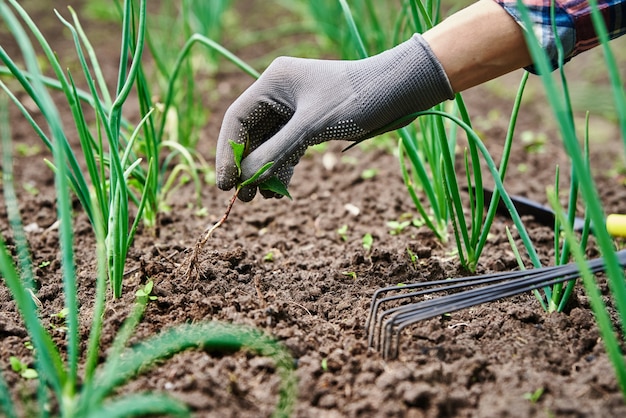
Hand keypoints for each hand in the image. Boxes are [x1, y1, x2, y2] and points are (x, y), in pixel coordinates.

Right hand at [216, 33, 453, 200]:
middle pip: (250, 134)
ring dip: (262, 170)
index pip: (236, 119)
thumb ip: (276, 152)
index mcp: (273, 82)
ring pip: (268, 144)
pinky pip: (287, 148)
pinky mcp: (310, 123)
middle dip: (245, 165)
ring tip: (257, 199)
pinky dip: (282, 168)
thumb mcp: (311, 127)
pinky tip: (277, 189)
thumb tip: (244, 179)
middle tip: (240, 197)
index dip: (227, 152)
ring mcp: (294, 109)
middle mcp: (279, 94)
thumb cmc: (356, 99)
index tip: (225, 184)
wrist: (400, 92)